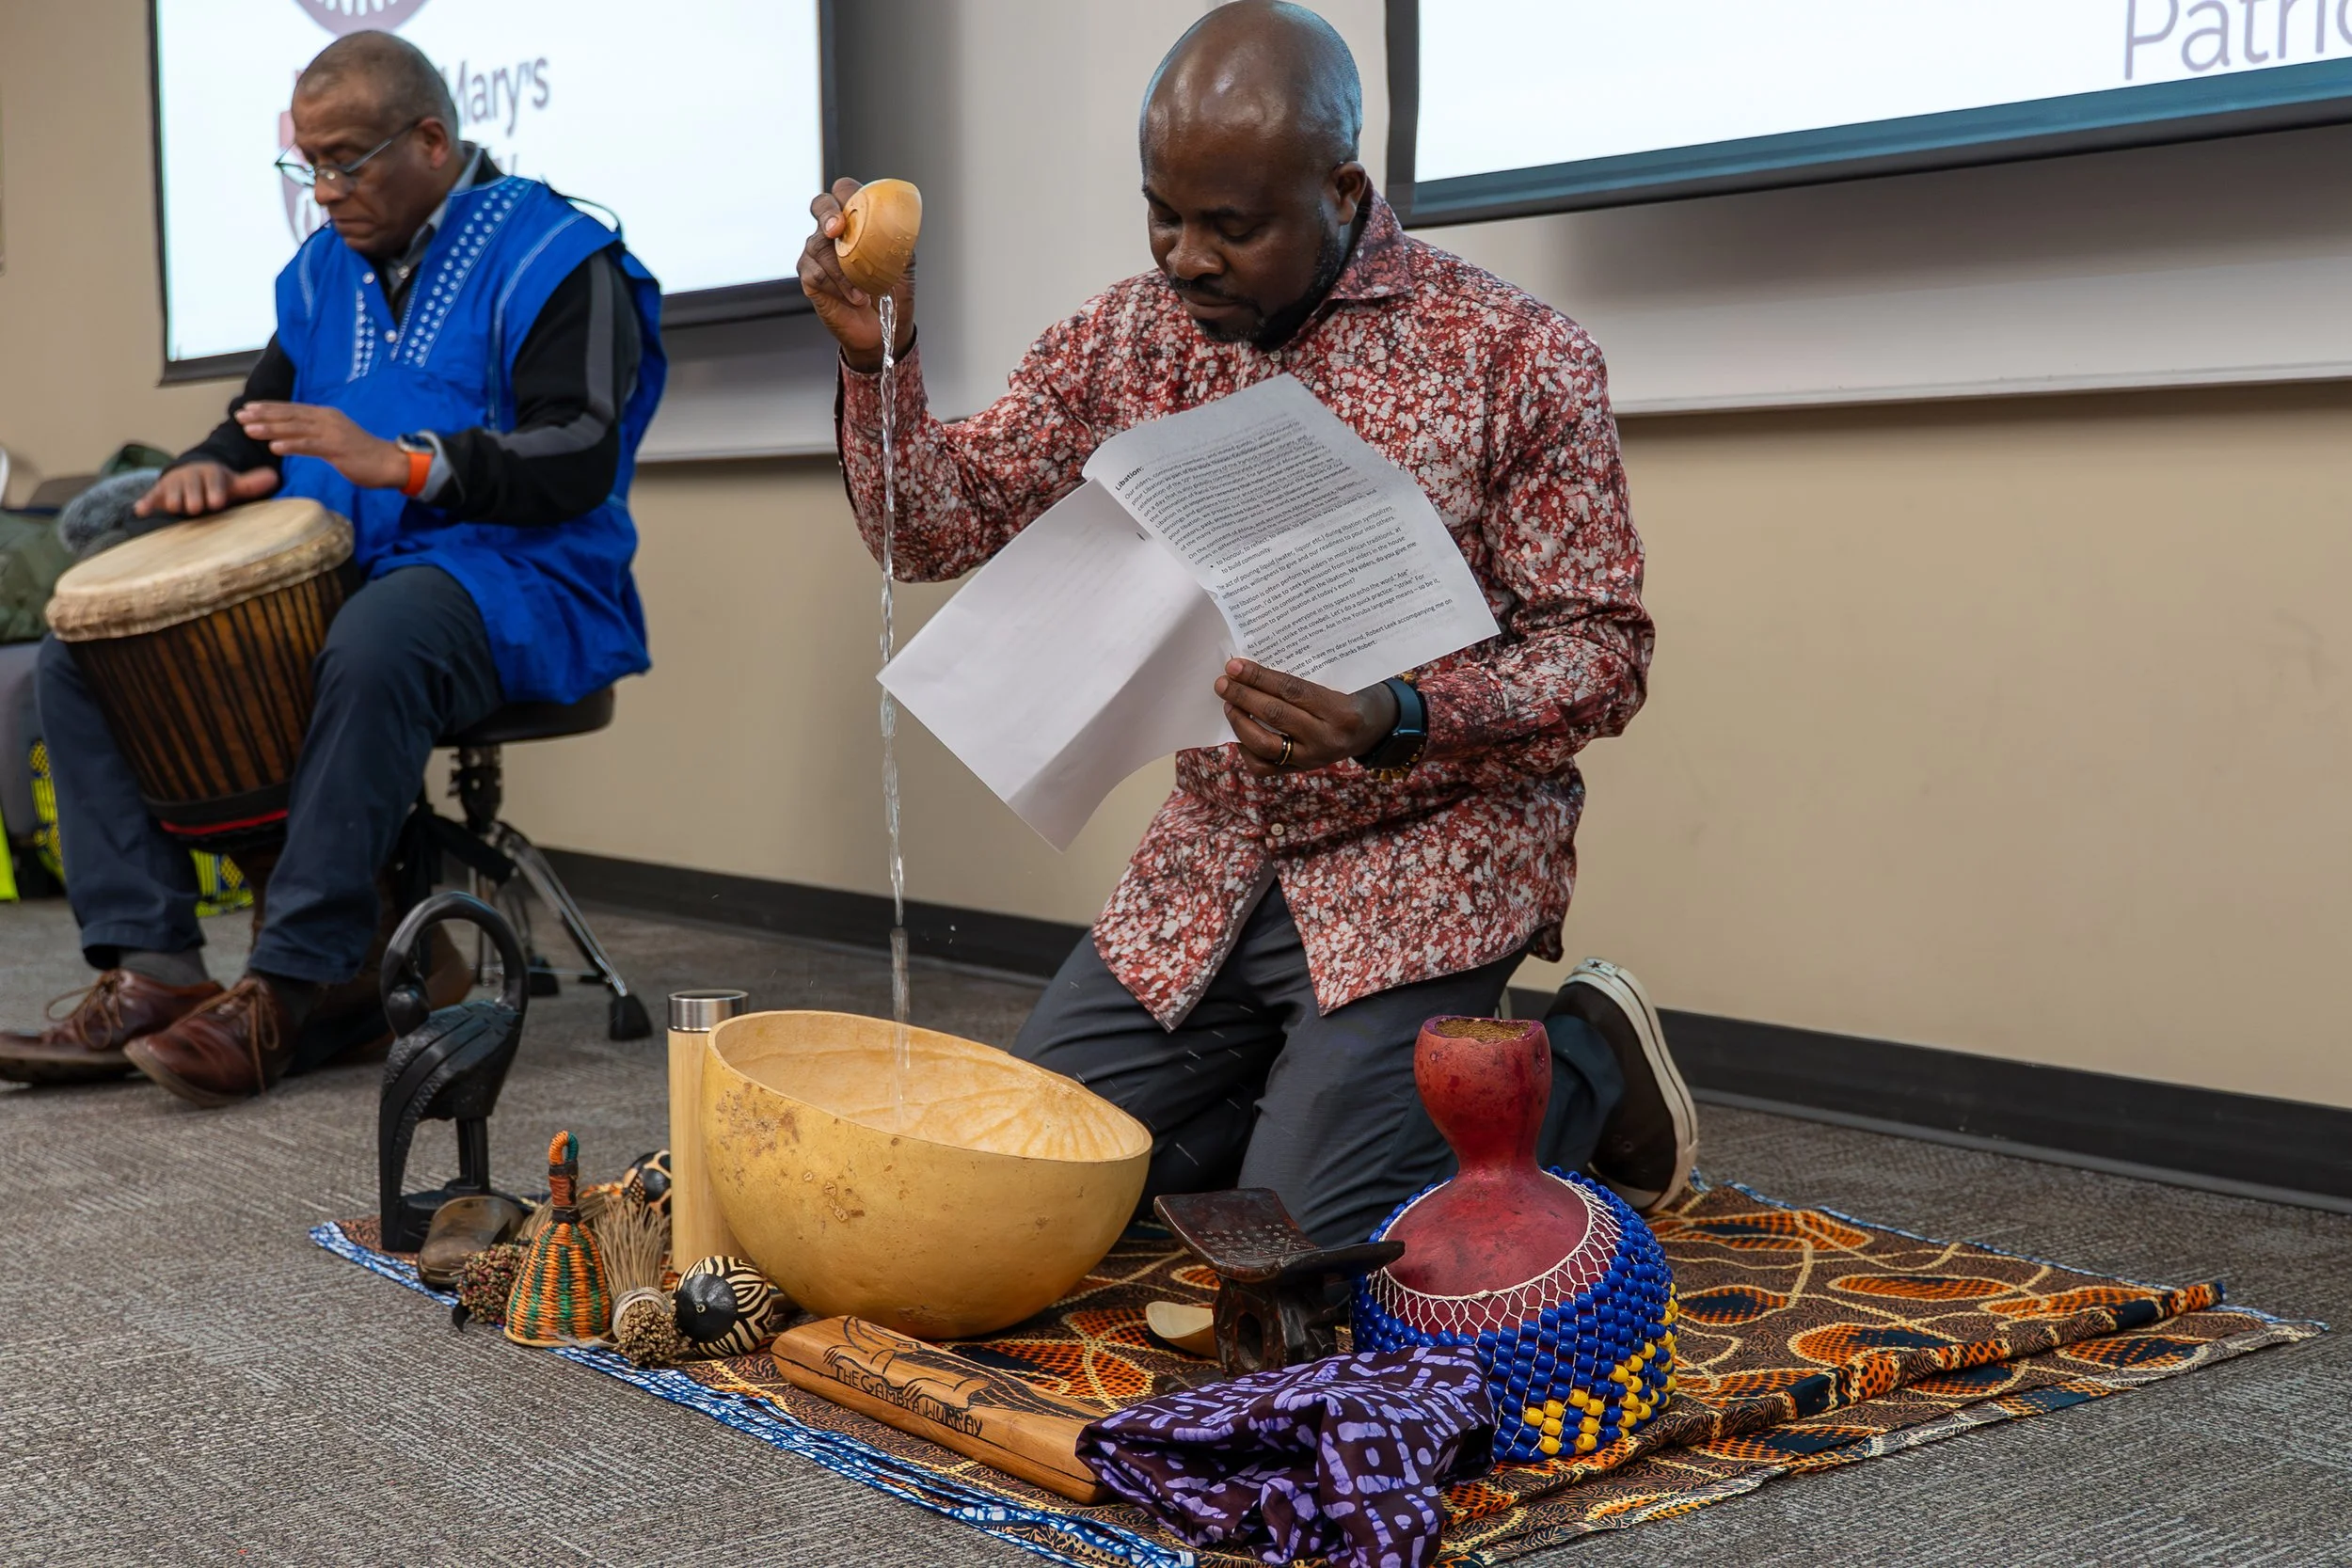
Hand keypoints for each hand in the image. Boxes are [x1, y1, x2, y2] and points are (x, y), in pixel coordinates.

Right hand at [133, 461, 280, 517]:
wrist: (190, 475)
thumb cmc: (215, 485)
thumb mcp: (232, 483)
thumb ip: (251, 483)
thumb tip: (276, 477)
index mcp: (211, 473)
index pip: (213, 482)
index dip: (214, 491)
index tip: (217, 501)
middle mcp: (191, 477)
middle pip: (192, 489)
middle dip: (194, 498)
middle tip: (196, 507)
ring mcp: (174, 484)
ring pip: (173, 494)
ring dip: (175, 501)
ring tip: (179, 507)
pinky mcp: (159, 493)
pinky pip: (151, 497)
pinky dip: (146, 503)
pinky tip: (141, 510)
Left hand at [233, 402, 408, 490]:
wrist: (390, 462)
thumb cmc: (362, 454)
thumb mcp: (335, 439)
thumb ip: (315, 435)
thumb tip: (292, 436)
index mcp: (325, 415)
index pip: (291, 409)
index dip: (268, 408)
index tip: (247, 409)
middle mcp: (326, 419)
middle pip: (289, 415)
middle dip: (263, 415)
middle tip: (239, 416)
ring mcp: (332, 433)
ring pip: (295, 429)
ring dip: (270, 429)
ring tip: (249, 430)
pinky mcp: (338, 449)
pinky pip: (310, 446)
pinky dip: (292, 445)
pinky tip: (275, 447)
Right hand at [800, 177, 915, 373]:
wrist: (884, 328)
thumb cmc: (892, 292)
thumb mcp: (904, 262)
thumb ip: (898, 237)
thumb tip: (898, 219)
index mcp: (857, 221)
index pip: (844, 191)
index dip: (845, 194)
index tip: (853, 210)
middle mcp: (833, 232)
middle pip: (820, 205)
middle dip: (826, 215)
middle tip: (837, 232)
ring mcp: (817, 253)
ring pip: (818, 245)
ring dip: (843, 269)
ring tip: (864, 290)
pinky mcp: (810, 277)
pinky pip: (814, 272)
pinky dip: (836, 286)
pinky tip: (853, 297)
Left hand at [1215, 659, 1399, 776]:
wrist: (1376, 728)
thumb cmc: (1355, 693)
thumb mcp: (1342, 679)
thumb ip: (1305, 676)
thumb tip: (1257, 665)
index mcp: (1341, 710)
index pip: (1291, 691)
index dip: (1259, 677)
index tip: (1235, 665)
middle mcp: (1327, 738)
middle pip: (1275, 716)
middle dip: (1243, 697)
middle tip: (1223, 683)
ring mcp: (1313, 759)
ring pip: (1265, 745)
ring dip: (1240, 723)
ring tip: (1229, 705)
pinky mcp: (1302, 771)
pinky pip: (1265, 766)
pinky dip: (1247, 749)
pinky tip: (1240, 731)